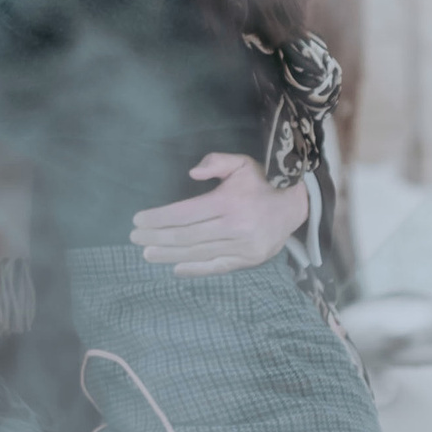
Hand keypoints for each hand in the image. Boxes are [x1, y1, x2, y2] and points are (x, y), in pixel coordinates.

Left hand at [130, 152, 308, 276]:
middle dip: (157, 238)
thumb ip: (216, 162)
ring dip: (169, 255)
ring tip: (147, 254)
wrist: (297, 205)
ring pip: (199, 253)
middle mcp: (235, 226)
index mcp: (229, 202)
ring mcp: (243, 246)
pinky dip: (196, 269)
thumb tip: (192, 172)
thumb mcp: (241, 163)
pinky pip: (218, 267)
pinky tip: (176, 268)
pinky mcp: (250, 260)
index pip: (185, 213)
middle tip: (135, 239)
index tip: (138, 221)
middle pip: (187, 236)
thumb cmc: (262, 182)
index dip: (159, 219)